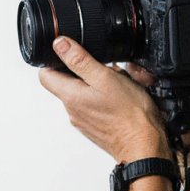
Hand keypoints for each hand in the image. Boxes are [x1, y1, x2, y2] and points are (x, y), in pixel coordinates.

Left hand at [38, 36, 164, 162]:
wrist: (145, 146)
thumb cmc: (130, 115)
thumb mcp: (106, 78)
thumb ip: (80, 60)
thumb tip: (59, 44)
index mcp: (70, 96)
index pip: (45, 74)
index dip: (54, 60)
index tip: (70, 54)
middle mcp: (72, 110)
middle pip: (66, 82)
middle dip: (84, 71)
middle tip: (106, 70)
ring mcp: (83, 120)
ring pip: (83, 93)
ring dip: (97, 84)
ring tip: (118, 85)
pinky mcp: (95, 127)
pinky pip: (94, 105)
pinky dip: (105, 98)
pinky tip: (121, 98)